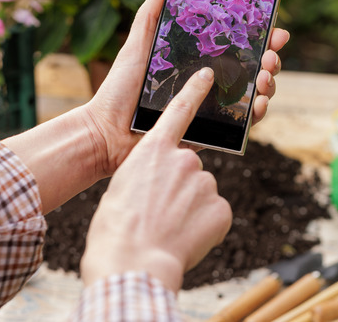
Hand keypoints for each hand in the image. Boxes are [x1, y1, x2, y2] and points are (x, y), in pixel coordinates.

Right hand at [81, 67, 231, 291]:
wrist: (131, 263)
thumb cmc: (116, 230)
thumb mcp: (123, 190)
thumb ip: (147, 176)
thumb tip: (162, 187)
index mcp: (153, 151)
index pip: (179, 111)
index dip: (194, 91)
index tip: (209, 75)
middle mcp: (184, 160)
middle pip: (190, 170)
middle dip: (180, 190)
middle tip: (160, 215)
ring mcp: (205, 182)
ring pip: (202, 195)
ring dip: (190, 211)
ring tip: (169, 231)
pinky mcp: (221, 208)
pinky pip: (215, 216)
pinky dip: (204, 229)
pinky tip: (186, 240)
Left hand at [82, 0, 290, 177]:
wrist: (107, 133)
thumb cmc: (117, 90)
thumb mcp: (135, 47)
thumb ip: (149, 15)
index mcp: (195, 60)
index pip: (236, 45)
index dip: (259, 36)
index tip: (274, 28)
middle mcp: (208, 83)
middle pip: (252, 68)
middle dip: (270, 59)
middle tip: (271, 54)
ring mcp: (212, 107)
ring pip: (253, 94)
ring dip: (268, 84)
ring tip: (264, 77)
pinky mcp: (211, 132)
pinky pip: (242, 124)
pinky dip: (257, 114)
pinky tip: (258, 104)